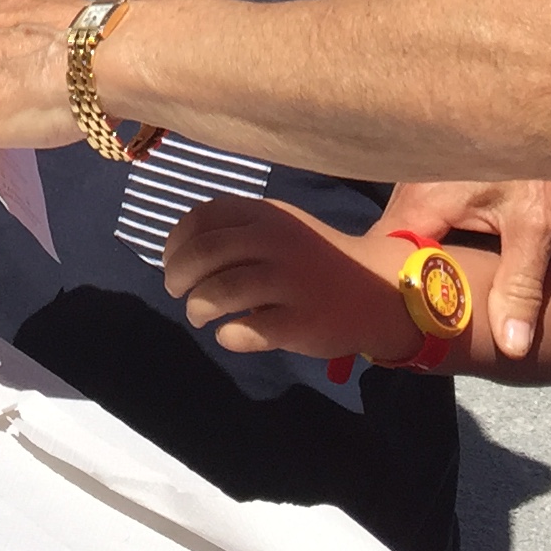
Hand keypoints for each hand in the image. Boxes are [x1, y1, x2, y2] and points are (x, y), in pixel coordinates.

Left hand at [164, 196, 408, 363]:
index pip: (201, 219)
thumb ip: (237, 230)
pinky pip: (244, 331)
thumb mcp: (280, 228)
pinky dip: (227, 335)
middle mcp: (276, 243)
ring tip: (201, 315)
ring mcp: (289, 282)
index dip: (176, 243)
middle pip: (204, 254)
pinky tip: (231, 333)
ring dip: (197, 307)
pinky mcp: (300, 322)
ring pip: (218, 293)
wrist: (378, 291)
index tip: (172, 262)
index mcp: (266, 215)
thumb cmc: (315, 259)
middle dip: (178, 277)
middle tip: (178, 292)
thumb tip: (178, 253)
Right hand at [383, 177, 550, 359]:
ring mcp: (419, 179)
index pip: (386, 257)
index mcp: (424, 201)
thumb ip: (521, 285)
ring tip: (436, 305)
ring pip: (406, 234)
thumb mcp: (535, 225)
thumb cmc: (541, 161)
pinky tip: (450, 268)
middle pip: (392, 248)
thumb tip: (512, 346)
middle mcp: (410, 188)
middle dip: (406, 286)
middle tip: (422, 327)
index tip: (404, 332)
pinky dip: (430, 245)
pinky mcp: (434, 177)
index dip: (391, 296)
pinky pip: (420, 220)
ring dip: (420, 266)